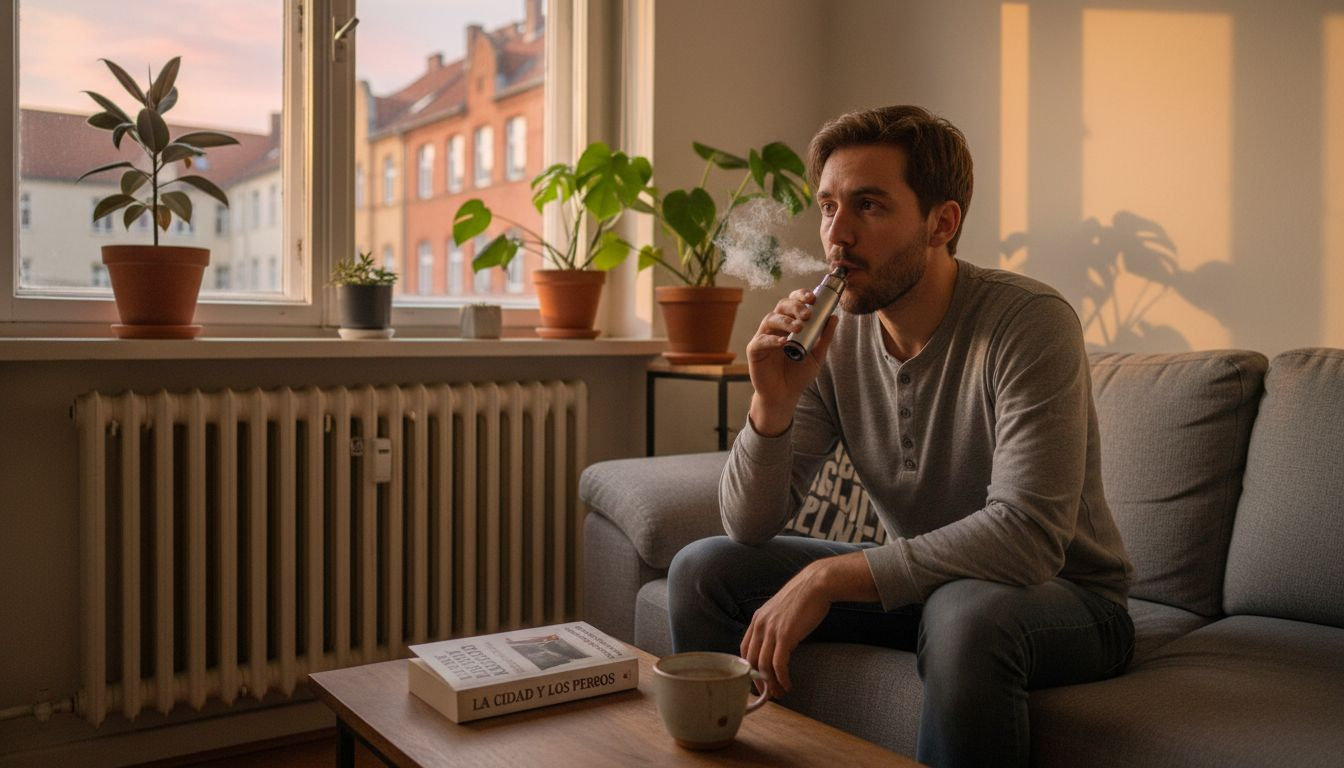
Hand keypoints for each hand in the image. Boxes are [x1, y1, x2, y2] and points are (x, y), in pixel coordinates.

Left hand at [739, 563, 831, 698]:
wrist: (816, 584)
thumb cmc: (804, 598)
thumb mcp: (781, 611)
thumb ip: (775, 626)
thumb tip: (778, 646)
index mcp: (757, 619)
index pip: (744, 649)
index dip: (749, 668)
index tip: (757, 679)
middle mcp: (760, 625)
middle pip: (751, 661)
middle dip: (758, 680)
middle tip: (768, 693)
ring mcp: (771, 630)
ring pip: (764, 666)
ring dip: (771, 683)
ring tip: (780, 693)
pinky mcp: (785, 636)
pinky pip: (779, 664)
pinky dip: (782, 678)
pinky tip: (788, 684)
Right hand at [746, 289, 838, 435]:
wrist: (785, 395)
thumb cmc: (798, 374)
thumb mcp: (817, 355)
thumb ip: (824, 337)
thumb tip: (834, 317)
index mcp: (790, 323)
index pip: (793, 302)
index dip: (801, 296)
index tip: (813, 298)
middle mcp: (776, 326)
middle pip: (782, 306)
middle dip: (795, 306)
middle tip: (808, 313)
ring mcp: (764, 337)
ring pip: (770, 319)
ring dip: (785, 321)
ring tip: (798, 327)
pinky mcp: (754, 350)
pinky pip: (761, 340)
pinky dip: (771, 340)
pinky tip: (783, 342)